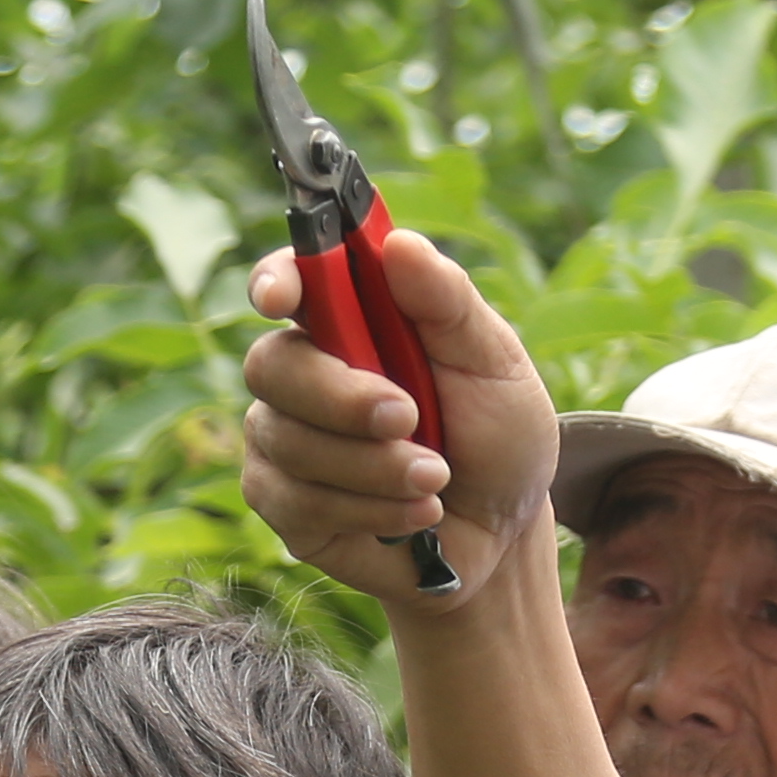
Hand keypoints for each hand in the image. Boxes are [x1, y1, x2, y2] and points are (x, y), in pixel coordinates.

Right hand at [236, 227, 559, 606]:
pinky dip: (371, 511)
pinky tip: (417, 515)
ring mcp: (285, 439)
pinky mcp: (285, 505)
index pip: (291, 281)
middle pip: (271, 366)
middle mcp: (304, 373)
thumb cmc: (497, 434)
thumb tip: (399, 244)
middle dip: (342, 398)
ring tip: (438, 478)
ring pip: (289, 443)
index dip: (275, 281)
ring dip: (376, 467)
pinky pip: (298, 503)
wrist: (505, 532)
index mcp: (350, 320)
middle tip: (409, 418)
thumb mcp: (494, 363)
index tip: (281, 298)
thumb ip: (447, 303)